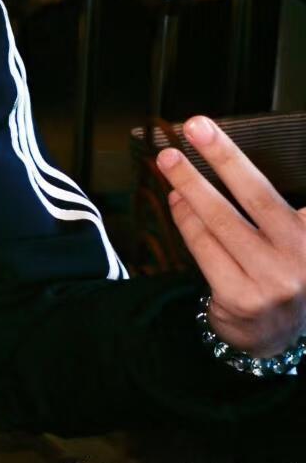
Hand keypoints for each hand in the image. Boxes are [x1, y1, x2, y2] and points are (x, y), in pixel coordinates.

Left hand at [158, 115, 305, 359]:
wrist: (275, 336)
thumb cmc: (281, 273)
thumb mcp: (295, 240)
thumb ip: (273, 210)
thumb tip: (224, 159)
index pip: (278, 193)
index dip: (245, 162)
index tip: (224, 132)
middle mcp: (301, 257)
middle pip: (256, 195)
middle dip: (224, 156)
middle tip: (195, 127)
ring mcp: (272, 280)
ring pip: (221, 221)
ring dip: (190, 185)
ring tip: (169, 161)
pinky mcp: (239, 297)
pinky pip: (203, 247)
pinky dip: (186, 219)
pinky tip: (176, 200)